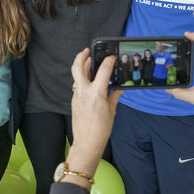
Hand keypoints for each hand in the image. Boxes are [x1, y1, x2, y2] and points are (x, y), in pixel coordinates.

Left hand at [64, 49, 121, 187]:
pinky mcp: (74, 101)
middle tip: (87, 51)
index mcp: (96, 93)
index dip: (108, 61)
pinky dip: (83, 80)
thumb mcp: (112, 110)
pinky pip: (78, 86)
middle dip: (81, 56)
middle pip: (77, 67)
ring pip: (76, 76)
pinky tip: (91, 82)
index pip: (103, 70)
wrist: (87, 142)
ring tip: (89, 63)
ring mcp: (77, 96)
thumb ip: (114, 95)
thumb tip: (119, 88)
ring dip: (82, 67)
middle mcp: (84, 92)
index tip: (112, 57)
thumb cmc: (101, 129)